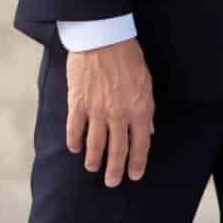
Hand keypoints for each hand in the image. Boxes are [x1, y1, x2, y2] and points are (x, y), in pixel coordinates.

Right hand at [66, 38, 154, 187]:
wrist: (103, 40)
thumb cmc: (129, 58)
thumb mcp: (147, 83)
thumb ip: (146, 108)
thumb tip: (148, 129)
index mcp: (139, 109)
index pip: (140, 143)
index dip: (137, 161)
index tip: (135, 175)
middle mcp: (118, 115)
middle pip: (117, 149)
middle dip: (115, 169)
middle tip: (113, 182)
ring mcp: (96, 111)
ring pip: (95, 144)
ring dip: (94, 159)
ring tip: (93, 169)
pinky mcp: (77, 104)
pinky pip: (74, 129)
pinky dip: (75, 141)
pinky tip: (75, 149)